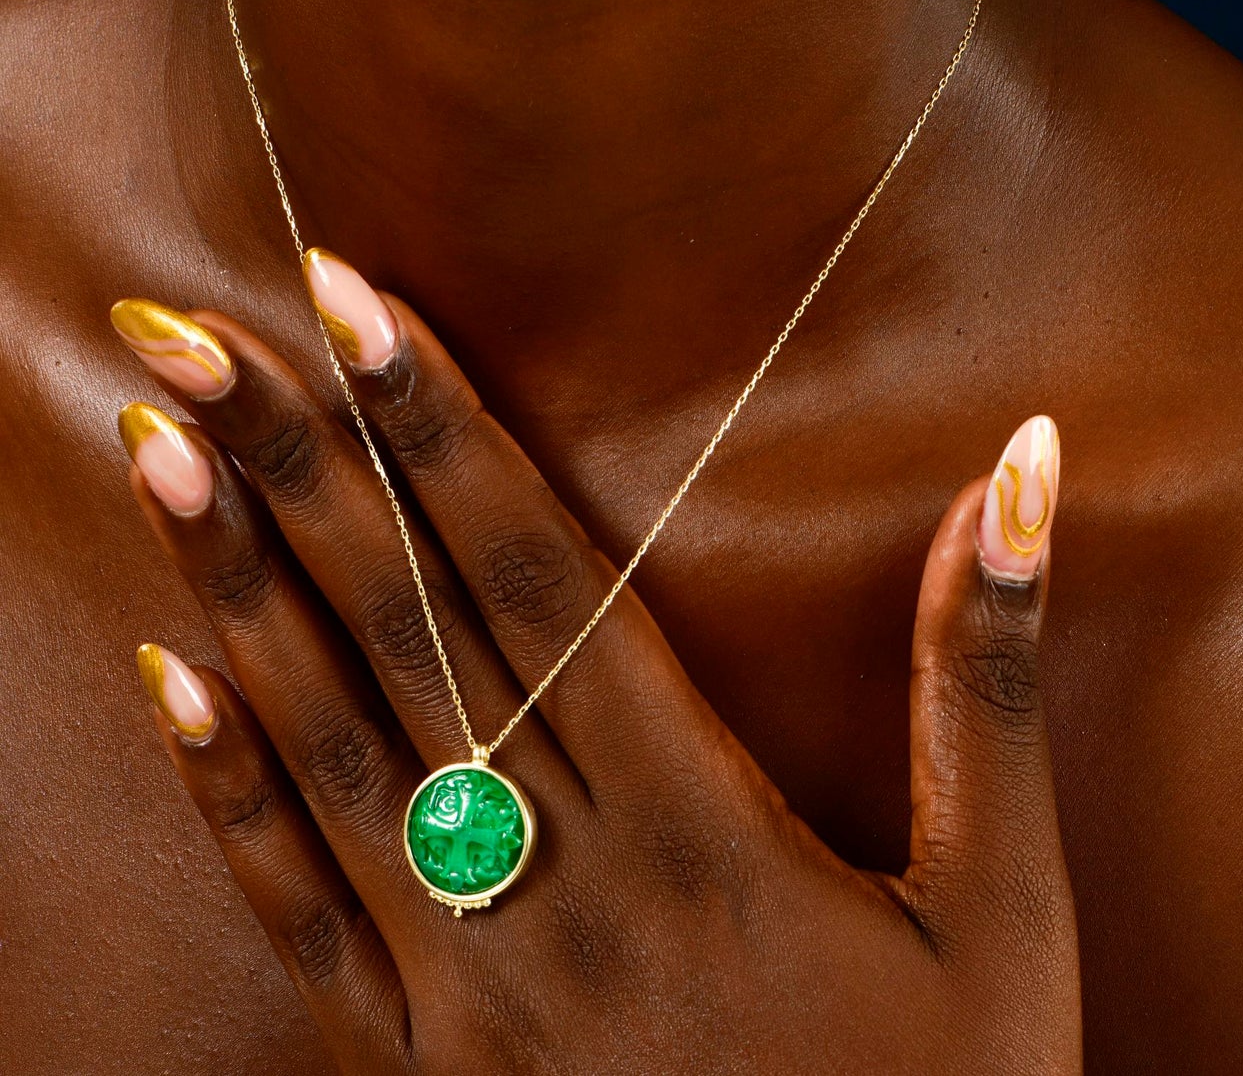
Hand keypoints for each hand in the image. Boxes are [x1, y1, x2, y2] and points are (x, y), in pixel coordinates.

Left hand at [112, 254, 1080, 1073]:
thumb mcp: (1004, 906)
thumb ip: (982, 682)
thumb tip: (1019, 474)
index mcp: (703, 827)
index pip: (542, 577)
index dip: (446, 434)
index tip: (358, 306)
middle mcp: (563, 885)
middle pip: (415, 633)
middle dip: (308, 464)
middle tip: (204, 328)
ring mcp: (474, 983)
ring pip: (333, 746)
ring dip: (239, 586)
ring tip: (159, 446)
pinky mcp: (427, 1064)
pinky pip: (301, 915)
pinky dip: (229, 791)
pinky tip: (167, 675)